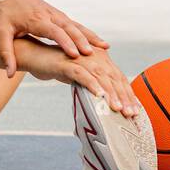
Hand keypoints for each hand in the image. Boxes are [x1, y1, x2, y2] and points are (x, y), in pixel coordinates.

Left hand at [0, 0, 109, 77]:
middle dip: (81, 41)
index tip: (74, 55)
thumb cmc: (7, 14)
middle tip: (92, 54)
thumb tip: (9, 74)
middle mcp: (51, 16)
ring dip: (91, 37)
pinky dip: (89, 34)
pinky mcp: (61, 16)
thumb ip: (6, 52)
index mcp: (37, 21)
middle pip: (70, 28)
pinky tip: (101, 43)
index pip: (54, 32)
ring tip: (106, 48)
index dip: (65, 43)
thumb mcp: (2, 32)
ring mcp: (58, 15)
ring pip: (77, 26)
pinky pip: (77, 26)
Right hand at [16, 39, 141, 118]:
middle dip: (123, 97)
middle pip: (113, 78)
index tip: (135, 111)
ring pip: (101, 77)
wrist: (34, 55)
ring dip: (110, 94)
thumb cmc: (58, 67)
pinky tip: (99, 96)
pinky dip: (92, 85)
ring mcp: (81, 58)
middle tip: (131, 114)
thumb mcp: (79, 76)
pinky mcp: (67, 63)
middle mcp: (94, 56)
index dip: (128, 95)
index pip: (118, 78)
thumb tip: (107, 103)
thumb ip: (93, 84)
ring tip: (118, 109)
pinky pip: (82, 75)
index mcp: (100, 58)